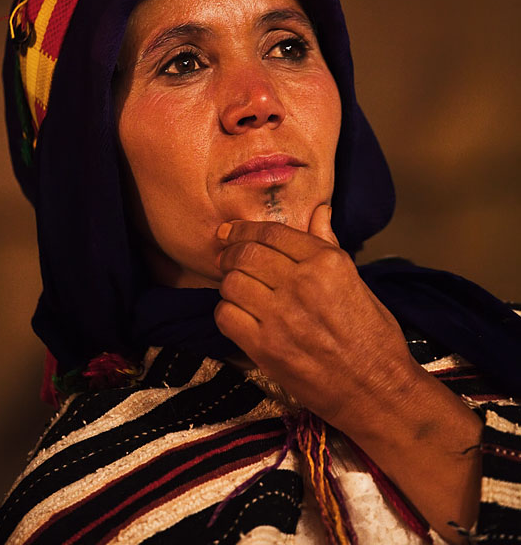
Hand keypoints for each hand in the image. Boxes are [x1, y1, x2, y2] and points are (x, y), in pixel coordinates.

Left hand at [214, 205, 482, 542]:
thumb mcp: (356, 281)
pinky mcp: (266, 348)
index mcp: (327, 262)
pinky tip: (237, 315)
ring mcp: (282, 316)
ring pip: (232, 284)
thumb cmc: (373, 337)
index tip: (229, 232)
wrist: (377, 391)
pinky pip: (226, 317)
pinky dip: (226, 312)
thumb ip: (329, 244)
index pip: (271, 233)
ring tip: (234, 289)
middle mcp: (302, 282)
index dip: (243, 229)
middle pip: (246, 255)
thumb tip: (319, 210)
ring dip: (228, 284)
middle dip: (229, 253)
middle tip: (224, 258)